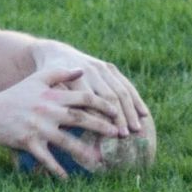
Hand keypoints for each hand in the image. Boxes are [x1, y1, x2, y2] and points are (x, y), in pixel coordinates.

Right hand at [0, 67, 119, 178]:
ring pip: (66, 140)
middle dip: (100, 126)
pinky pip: (45, 158)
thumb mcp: (37, 80)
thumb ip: (60, 72)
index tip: (117, 112)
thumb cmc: (17, 95)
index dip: (102, 104)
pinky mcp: (28, 142)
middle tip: (118, 135)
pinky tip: (67, 178)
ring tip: (99, 160)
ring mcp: (38, 127)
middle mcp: (47, 109)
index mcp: (52, 94)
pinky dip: (56, 168)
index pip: (83, 97)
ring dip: (84, 151)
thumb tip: (83, 70)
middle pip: (79, 118)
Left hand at [33, 41, 149, 136]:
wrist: (55, 54)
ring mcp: (101, 68)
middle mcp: (90, 72)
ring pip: (121, 91)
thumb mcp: (47, 94)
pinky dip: (136, 99)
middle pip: (109, 97)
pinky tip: (144, 113)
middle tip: (126, 136)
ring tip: (138, 129)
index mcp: (74, 79)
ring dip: (131, 111)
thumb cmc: (48, 84)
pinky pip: (126, 84)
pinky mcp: (109, 67)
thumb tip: (66, 135)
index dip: (101, 120)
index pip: (92, 102)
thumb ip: (59, 109)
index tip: (108, 137)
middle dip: (119, 118)